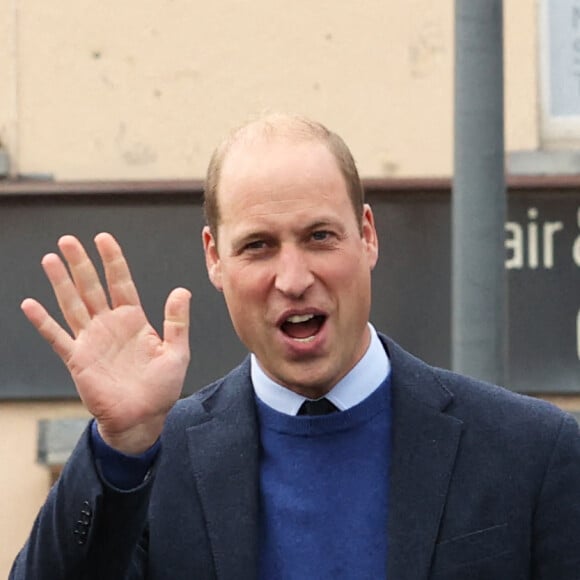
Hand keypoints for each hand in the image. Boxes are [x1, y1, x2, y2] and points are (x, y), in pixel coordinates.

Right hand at [21, 233, 190, 453]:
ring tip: (50, 259)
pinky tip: (30, 304)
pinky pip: (57, 337)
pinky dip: (43, 321)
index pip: (121, 282)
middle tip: (68, 240)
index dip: (112, 260)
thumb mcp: (176, 352)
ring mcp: (92, 340)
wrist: (143, 418)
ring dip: (61, 282)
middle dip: (81, 263)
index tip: (103, 238)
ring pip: (72, 304)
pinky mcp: (78, 359)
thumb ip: (177, 322)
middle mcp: (110, 325)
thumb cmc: (162, 388)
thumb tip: (183, 290)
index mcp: (134, 320)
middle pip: (92, 287)